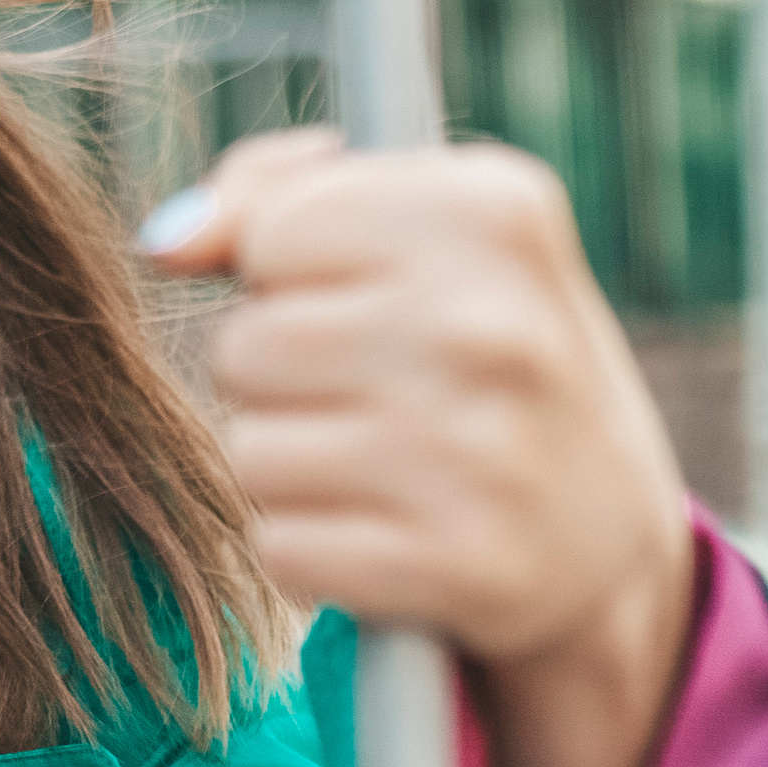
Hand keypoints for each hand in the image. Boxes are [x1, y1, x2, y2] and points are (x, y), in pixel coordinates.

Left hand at [141, 129, 694, 766]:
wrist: (602, 532)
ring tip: (380, 463)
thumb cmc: (474, 354)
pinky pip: (281, 547)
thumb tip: (166, 242)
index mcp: (494, 212)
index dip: (293, 275)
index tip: (370, 300)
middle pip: (245, 348)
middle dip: (282, 377)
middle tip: (376, 396)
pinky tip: (384, 531)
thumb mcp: (417, 233)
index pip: (275, 233)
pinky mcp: (460, 568)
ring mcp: (482, 453)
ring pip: (250, 454)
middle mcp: (495, 327)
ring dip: (289, 466)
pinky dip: (310, 548)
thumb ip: (272, 198)